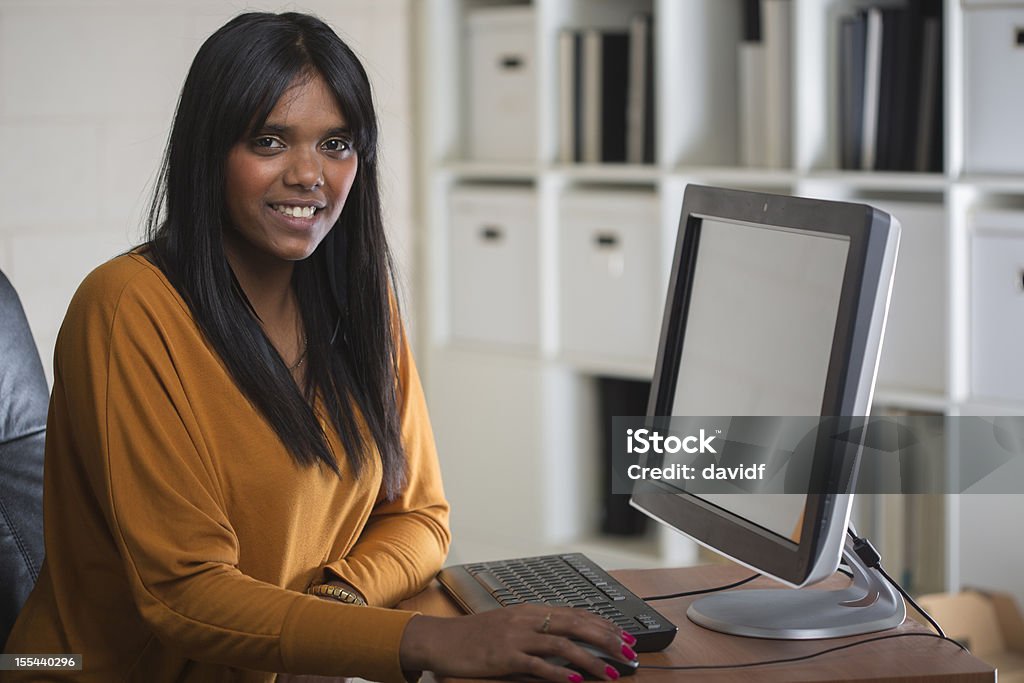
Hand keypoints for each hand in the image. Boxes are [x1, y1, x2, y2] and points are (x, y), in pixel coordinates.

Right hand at [399, 605, 637, 681]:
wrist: (441, 640)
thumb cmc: (474, 636)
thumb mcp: (509, 625)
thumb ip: (536, 630)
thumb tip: (567, 641)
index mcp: (530, 610)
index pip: (575, 613)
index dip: (603, 624)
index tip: (624, 636)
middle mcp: (526, 619)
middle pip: (576, 624)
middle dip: (607, 639)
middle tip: (629, 652)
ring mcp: (516, 637)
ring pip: (563, 644)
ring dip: (591, 658)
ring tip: (612, 671)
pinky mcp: (505, 656)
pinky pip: (538, 664)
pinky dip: (560, 672)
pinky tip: (577, 680)